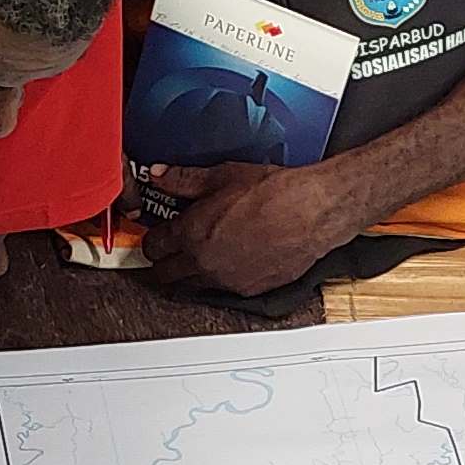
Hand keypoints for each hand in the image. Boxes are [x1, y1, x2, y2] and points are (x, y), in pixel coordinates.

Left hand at [144, 161, 363, 294]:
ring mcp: (225, 280)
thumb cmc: (273, 192)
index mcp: (190, 233)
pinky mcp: (248, 290)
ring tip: (197, 256)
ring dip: (188, 273)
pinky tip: (228, 261)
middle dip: (162, 262)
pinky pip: (222, 289)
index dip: (153, 239)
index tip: (158, 234)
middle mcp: (203, 262)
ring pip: (191, 286)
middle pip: (164, 275)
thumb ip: (184, 179)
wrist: (311, 212)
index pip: (153, 247)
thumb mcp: (223, 176)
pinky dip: (219, 278)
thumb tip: (161, 174)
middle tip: (169, 251)